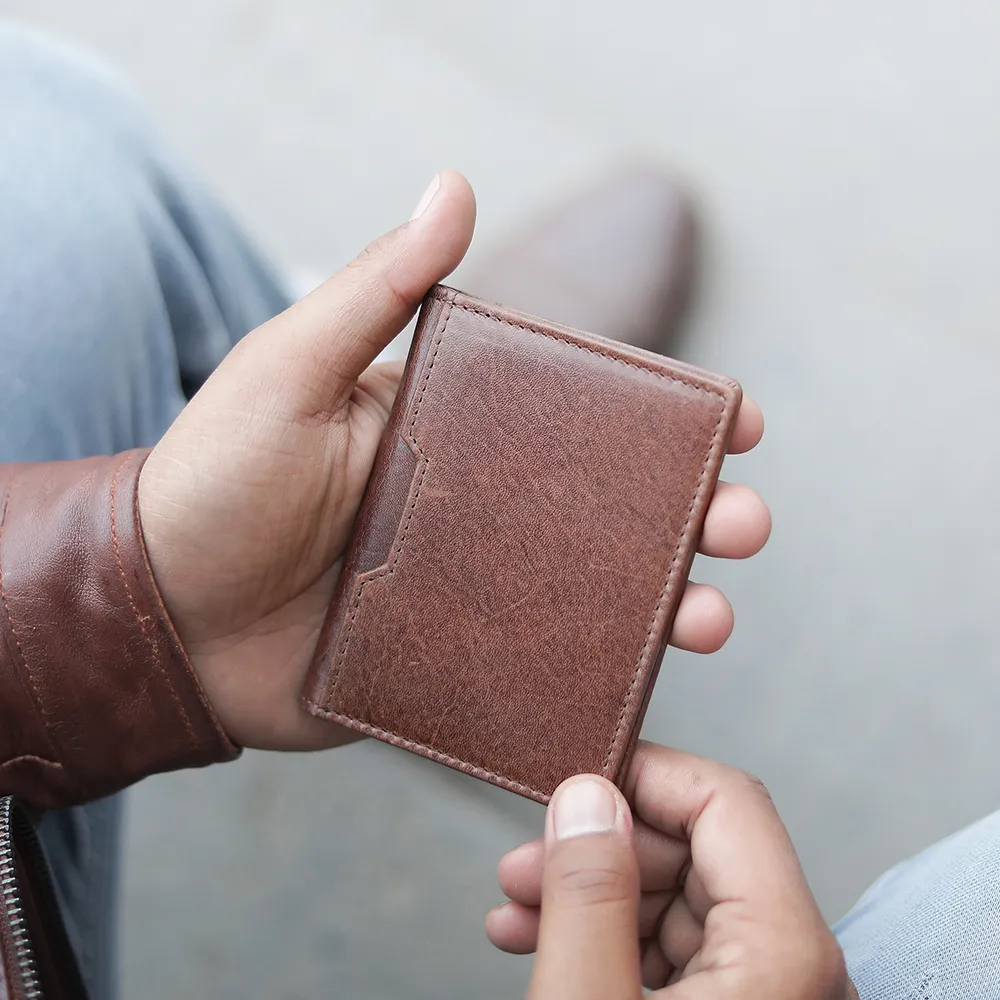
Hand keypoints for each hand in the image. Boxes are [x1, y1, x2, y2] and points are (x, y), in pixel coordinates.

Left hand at [138, 172, 769, 750]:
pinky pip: (538, 673)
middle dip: (695, 518)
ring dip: (664, 605)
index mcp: (459, 433)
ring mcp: (472, 592)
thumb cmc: (217, 479)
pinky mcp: (453, 665)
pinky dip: (592, 682)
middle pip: (611, 512)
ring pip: (592, 597)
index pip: (585, 419)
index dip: (668, 421)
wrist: (161, 615)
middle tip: (745, 528)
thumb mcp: (290, 369)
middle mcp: (480, 511)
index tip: (741, 422)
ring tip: (706, 617)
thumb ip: (376, 290)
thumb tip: (455, 182)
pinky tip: (634, 689)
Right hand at [489, 744, 857, 998]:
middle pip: (697, 850)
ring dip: (592, 894)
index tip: (575, 781)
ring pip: (678, 901)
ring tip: (516, 908)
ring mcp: (769, 995)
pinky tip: (542, 940)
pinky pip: (675, 953)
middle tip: (525, 858)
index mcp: (785, 952)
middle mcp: (794, 967)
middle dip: (601, 845)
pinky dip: (608, 940)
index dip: (644, 776)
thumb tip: (586, 798)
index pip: (727, 801)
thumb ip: (589, 898)